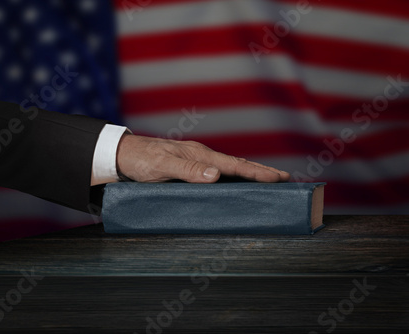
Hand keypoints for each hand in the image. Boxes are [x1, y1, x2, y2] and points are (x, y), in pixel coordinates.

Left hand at [116, 134, 289, 182]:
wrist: (123, 155)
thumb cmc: (141, 160)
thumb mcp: (162, 165)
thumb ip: (187, 170)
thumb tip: (216, 175)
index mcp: (199, 155)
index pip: (234, 165)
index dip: (258, 172)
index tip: (279, 176)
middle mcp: (201, 156)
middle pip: (237, 164)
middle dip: (261, 171)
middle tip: (285, 178)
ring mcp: (196, 161)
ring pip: (229, 169)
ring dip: (249, 174)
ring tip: (267, 180)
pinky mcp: (189, 168)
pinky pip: (217, 173)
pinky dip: (232, 177)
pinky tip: (234, 183)